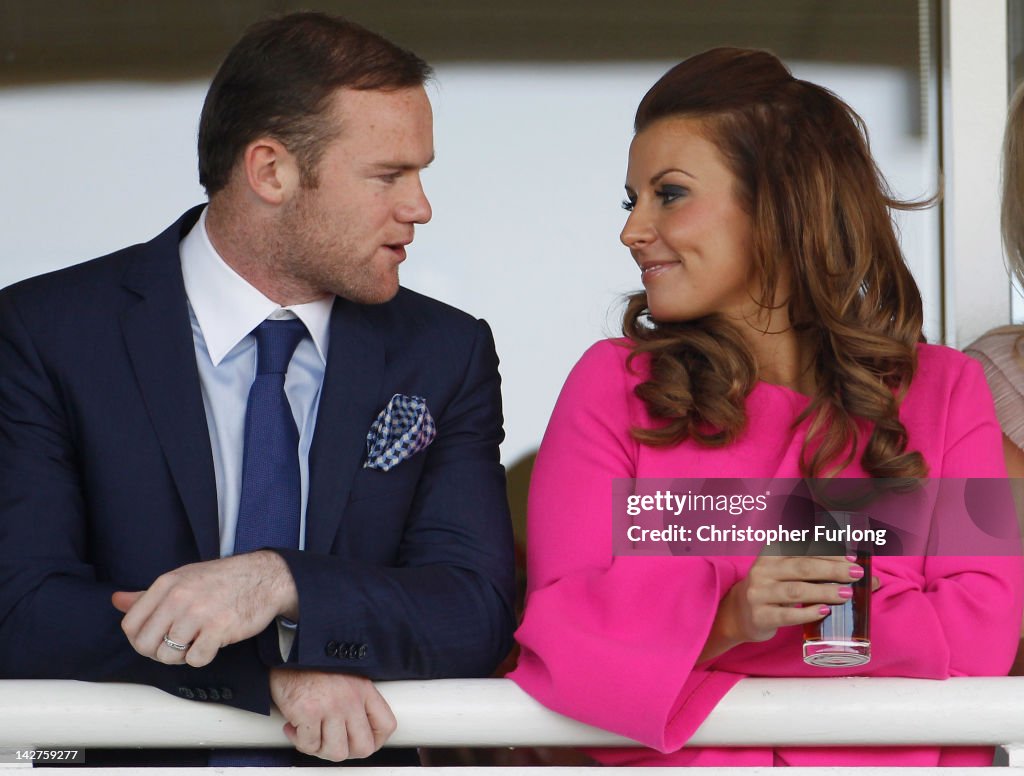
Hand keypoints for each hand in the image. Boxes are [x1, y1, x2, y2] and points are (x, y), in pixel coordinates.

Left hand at [111, 550, 297, 666]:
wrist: (266, 577)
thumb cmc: (222, 580)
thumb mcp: (182, 579)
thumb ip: (148, 595)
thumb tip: (116, 601)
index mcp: (166, 584)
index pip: (130, 625)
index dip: (140, 639)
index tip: (157, 639)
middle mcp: (178, 598)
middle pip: (145, 645)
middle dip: (158, 652)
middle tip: (177, 646)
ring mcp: (198, 613)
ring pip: (168, 656)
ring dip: (181, 657)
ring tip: (196, 643)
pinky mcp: (219, 629)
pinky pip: (196, 659)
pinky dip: (203, 658)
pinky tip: (212, 643)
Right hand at [270, 668, 396, 761]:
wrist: (287, 651)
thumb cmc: (312, 665)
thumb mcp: (346, 678)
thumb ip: (356, 701)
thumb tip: (357, 732)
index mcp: (364, 689)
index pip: (386, 725)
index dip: (376, 741)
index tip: (360, 742)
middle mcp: (351, 699)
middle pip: (363, 747)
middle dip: (346, 751)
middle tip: (332, 743)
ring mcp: (331, 707)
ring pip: (336, 752)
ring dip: (321, 749)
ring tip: (313, 734)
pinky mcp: (308, 712)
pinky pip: (309, 746)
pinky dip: (300, 741)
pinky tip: (295, 727)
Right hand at [700, 554, 878, 661]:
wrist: (739, 613)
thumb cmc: (773, 590)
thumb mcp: (785, 572)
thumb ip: (817, 570)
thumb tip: (868, 577)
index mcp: (771, 554)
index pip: (803, 549)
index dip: (829, 552)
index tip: (851, 558)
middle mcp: (762, 570)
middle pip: (802, 567)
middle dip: (832, 569)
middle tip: (855, 574)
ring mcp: (758, 593)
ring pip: (796, 591)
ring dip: (824, 591)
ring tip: (846, 594)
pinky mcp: (760, 616)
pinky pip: (786, 615)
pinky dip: (807, 613)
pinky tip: (824, 611)